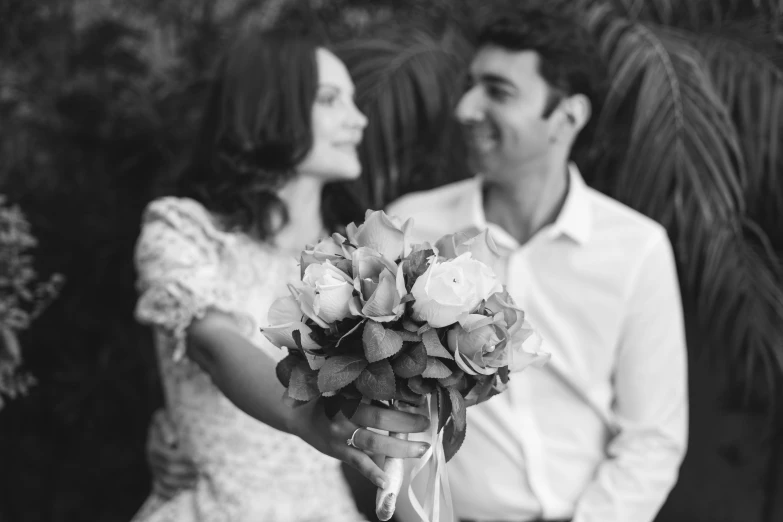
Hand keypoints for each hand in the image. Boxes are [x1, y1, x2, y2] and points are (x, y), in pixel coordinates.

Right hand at [146, 408, 197, 498]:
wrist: (163, 423)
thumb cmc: (167, 418)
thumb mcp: (163, 417)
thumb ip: (166, 426)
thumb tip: (171, 441)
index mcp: (154, 446)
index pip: (170, 457)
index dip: (184, 460)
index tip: (198, 459)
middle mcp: (152, 459)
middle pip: (169, 471)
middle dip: (186, 473)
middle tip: (201, 472)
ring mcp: (153, 468)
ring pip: (165, 481)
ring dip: (181, 483)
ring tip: (196, 482)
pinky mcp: (155, 474)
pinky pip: (158, 488)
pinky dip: (168, 492)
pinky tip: (179, 492)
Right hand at [285, 396, 430, 489]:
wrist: (299, 415)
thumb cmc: (330, 399)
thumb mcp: (346, 390)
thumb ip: (370, 395)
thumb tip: (405, 400)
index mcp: (349, 393)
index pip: (378, 394)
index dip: (400, 398)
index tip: (420, 400)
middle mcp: (344, 413)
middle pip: (379, 417)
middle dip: (406, 422)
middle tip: (426, 423)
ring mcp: (340, 434)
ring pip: (373, 441)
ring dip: (399, 447)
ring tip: (421, 449)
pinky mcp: (338, 451)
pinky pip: (358, 463)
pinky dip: (373, 473)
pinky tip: (387, 480)